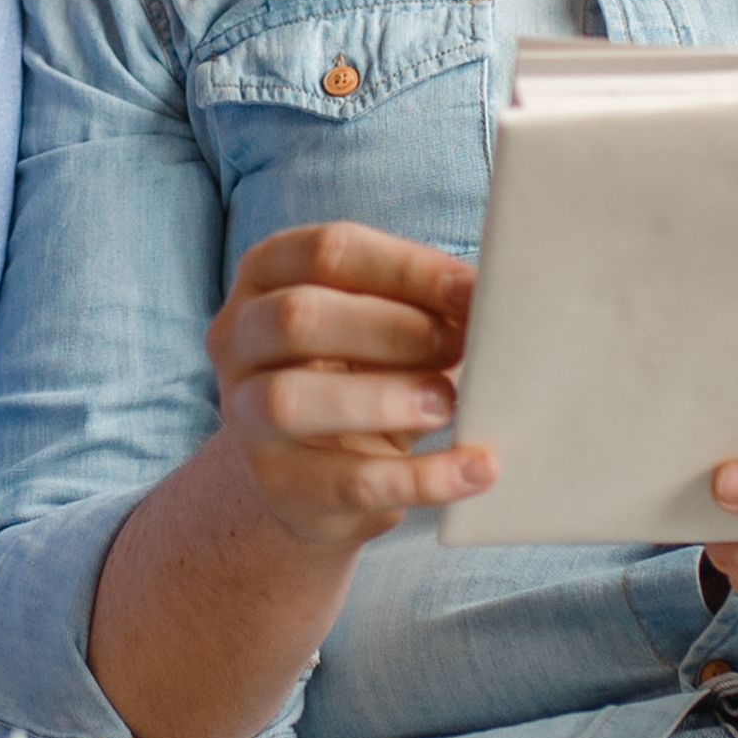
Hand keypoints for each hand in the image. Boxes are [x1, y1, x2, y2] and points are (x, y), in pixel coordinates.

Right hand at [204, 221, 496, 550]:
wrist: (304, 479)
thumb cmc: (359, 376)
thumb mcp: (382, 328)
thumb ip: (425, 306)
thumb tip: (499, 298)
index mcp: (267, 275)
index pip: (329, 252)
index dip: (408, 268)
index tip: (474, 290)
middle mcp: (238, 338)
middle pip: (300, 317)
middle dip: (393, 329)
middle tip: (461, 346)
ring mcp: (244, 415)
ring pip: (293, 399)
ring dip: (383, 398)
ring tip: (449, 404)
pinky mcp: (278, 485)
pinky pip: (347, 482)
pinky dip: (421, 478)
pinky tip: (475, 470)